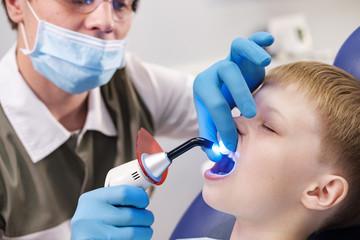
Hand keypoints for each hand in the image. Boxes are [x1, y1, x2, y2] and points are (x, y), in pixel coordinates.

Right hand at [70, 185, 153, 239]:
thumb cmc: (93, 221)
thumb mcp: (99, 205)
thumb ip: (117, 199)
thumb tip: (143, 195)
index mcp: (92, 199)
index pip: (124, 193)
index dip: (140, 197)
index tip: (144, 201)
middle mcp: (90, 216)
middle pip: (131, 215)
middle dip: (146, 217)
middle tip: (148, 218)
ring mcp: (94, 234)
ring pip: (133, 233)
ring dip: (145, 232)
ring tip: (145, 230)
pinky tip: (133, 238)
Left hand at [193, 32, 273, 160]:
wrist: (216, 87)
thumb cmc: (214, 105)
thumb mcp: (209, 120)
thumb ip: (211, 136)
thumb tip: (215, 156)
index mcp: (204, 86)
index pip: (215, 104)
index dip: (224, 126)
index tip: (232, 144)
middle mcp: (217, 71)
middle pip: (228, 73)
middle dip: (241, 93)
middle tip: (251, 113)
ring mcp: (232, 60)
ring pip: (238, 47)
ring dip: (252, 54)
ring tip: (265, 64)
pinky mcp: (245, 57)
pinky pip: (251, 42)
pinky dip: (259, 40)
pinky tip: (269, 42)